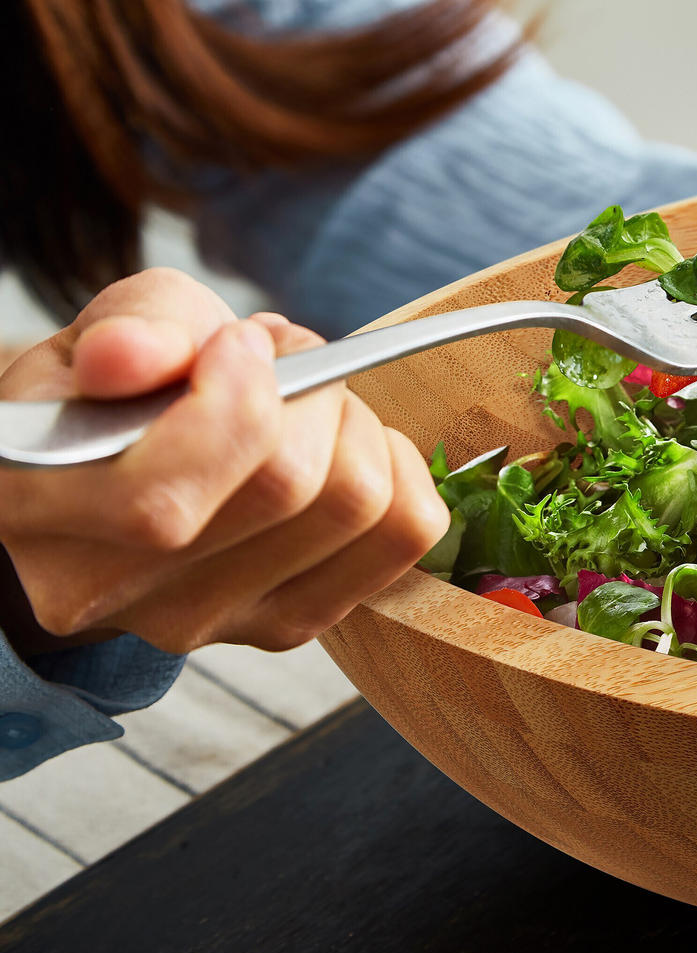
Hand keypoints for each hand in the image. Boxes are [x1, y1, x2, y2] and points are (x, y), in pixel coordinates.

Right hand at [0, 269, 448, 656]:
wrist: (125, 470)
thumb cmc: (114, 393)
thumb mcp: (106, 333)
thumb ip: (130, 330)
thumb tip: (132, 356)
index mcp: (35, 510)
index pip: (164, 500)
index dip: (235, 403)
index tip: (243, 343)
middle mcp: (109, 592)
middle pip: (286, 488)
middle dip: (311, 392)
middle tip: (286, 361)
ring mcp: (203, 621)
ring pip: (355, 506)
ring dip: (356, 425)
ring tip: (309, 403)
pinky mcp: (283, 622)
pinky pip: (404, 534)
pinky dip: (401, 468)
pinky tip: (351, 445)